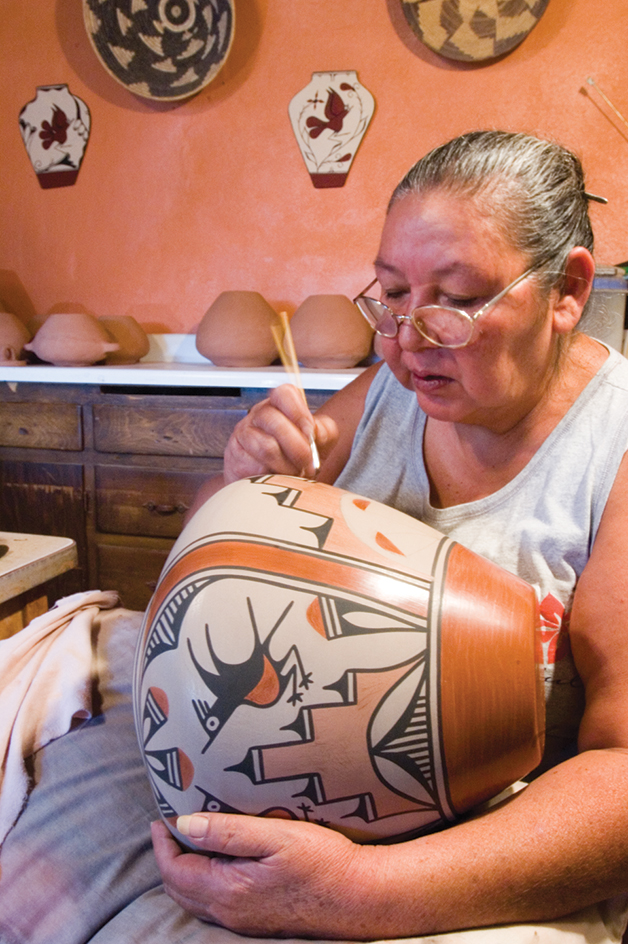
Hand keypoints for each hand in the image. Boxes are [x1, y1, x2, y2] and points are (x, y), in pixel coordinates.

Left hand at [151, 813, 384, 938]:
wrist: (359, 896)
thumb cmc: (323, 861)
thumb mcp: (277, 836)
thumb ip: (228, 831)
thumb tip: (185, 825)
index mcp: (228, 890)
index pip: (175, 871)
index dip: (162, 844)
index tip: (160, 817)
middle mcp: (231, 911)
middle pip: (179, 889)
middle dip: (168, 858)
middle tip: (168, 827)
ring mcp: (245, 920)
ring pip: (196, 900)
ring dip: (184, 872)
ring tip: (188, 841)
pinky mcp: (259, 920)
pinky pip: (215, 904)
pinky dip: (204, 882)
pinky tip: (219, 863)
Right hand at [223, 384, 337, 482]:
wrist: (274, 484)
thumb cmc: (297, 458)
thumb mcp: (318, 441)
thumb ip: (324, 432)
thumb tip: (314, 432)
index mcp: (279, 405)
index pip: (284, 393)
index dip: (299, 413)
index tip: (310, 433)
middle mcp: (257, 415)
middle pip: (275, 422)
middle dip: (298, 448)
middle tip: (308, 464)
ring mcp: (243, 434)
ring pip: (266, 447)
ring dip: (287, 466)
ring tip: (294, 473)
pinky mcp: (235, 457)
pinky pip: (256, 467)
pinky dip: (272, 476)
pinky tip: (278, 478)